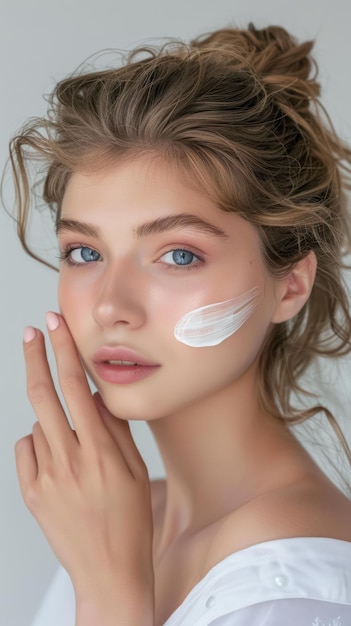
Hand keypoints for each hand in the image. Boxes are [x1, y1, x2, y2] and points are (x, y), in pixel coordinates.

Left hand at [15, 313, 153, 624]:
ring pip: (36, 424)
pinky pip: (26, 451)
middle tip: (31, 333)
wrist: (109, 573)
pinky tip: (55, 460)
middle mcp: (69, 461)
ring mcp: (45, 478)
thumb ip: (114, 429)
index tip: (55, 326)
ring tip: (71, 445)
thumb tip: (94, 395)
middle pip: (43, 394)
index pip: (76, 387)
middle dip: (34, 356)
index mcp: (100, 451)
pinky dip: (37, 444)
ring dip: (49, 418)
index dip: (63, 350)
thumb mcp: (135, 471)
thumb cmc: (130, 522)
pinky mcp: (31, 494)